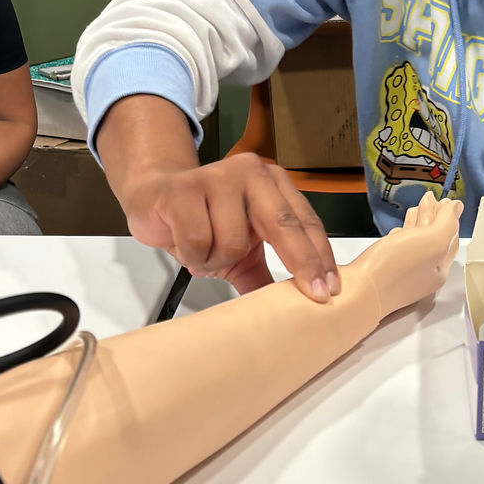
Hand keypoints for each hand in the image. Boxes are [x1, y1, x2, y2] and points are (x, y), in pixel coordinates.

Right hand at [122, 152, 338, 300]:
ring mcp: (217, 176)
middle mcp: (251, 172)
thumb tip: (289, 310)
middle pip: (283, 224)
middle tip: (313, 294)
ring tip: (204, 254)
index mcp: (273, 183)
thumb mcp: (241, 250)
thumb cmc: (203, 219)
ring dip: (217, 260)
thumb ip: (264, 274)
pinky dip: (193, 255)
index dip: (319, 256)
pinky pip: (198, 239)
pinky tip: (185, 245)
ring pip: (233, 242)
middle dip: (301, 262)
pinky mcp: (183, 188)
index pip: (304, 221)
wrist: (153, 195)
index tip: (330, 289)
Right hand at [353, 192, 462, 317]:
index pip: (450, 239)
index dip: (449, 217)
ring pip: (414, 244)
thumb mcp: (432, 241)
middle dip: (433, 217)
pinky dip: (401, 235)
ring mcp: (400, 275)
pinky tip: (398, 232)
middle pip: (432, 241)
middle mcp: (421, 276)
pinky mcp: (381, 272)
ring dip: (417, 224)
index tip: (446, 201)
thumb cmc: (393, 271)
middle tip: (431, 200)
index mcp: (438, 270)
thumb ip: (447, 223)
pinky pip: (396, 250)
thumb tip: (456, 208)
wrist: (356, 292)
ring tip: (417, 209)